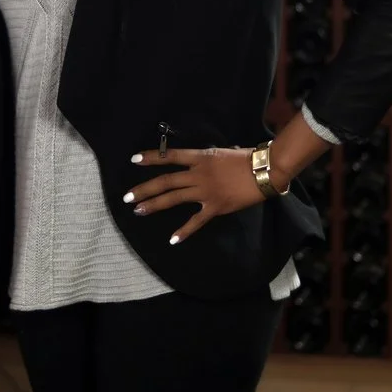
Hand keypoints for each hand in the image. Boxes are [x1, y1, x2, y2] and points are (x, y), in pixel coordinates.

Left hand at [124, 146, 265, 244]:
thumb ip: (205, 159)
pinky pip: (196, 221)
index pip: (170, 156)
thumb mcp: (221, 152)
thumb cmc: (245, 158)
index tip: (134, 160)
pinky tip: (172, 239)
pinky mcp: (215, 207)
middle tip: (127, 197)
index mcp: (200, 157)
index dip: (152, 157)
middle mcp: (198, 173)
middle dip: (144, 189)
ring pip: (174, 198)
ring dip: (154, 205)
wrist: (264, 171)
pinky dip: (184, 231)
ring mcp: (205, 191)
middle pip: (165, 181)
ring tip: (138, 211)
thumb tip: (196, 162)